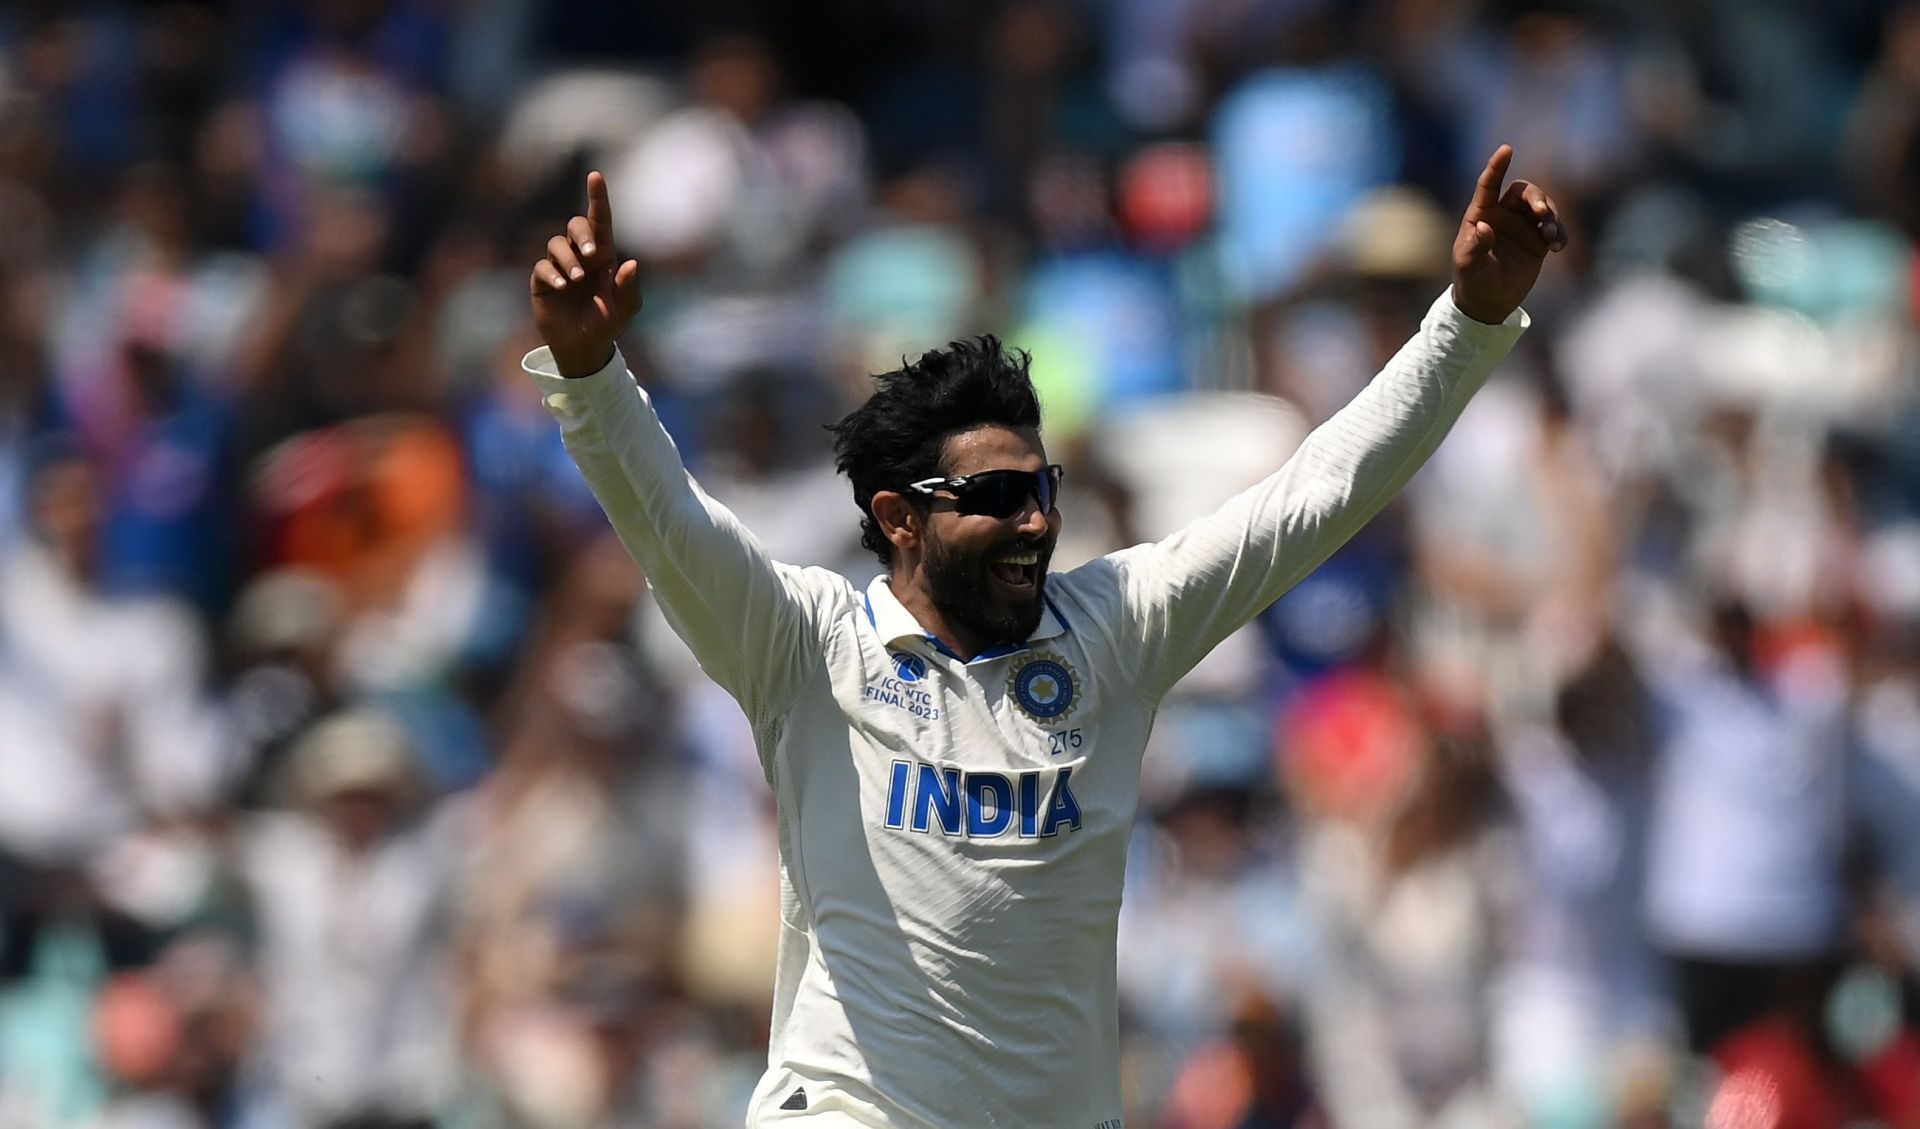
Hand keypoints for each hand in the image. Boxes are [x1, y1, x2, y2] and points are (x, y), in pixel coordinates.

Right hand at [530, 171, 642, 376]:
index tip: (595, 176)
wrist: (583, 345)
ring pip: (556, 243)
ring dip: (567, 258)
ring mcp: (560, 265)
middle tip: (591, 254)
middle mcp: (581, 254)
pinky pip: (541, 266)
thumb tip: (631, 264)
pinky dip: (552, 273)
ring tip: (576, 280)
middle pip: (576, 225)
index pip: (600, 220)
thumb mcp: (625, 308)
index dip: (597, 197)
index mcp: (604, 254)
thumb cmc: (607, 322)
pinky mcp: (542, 280)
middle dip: (582, 234)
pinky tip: (561, 286)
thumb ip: (629, 287)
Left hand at [1450, 145, 1565, 324]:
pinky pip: (1555, 228)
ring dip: (1551, 216)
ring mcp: (1522, 227)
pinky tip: (1559, 247)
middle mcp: (1503, 215)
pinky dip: (1560, 233)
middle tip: (1542, 214)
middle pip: (1525, 192)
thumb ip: (1474, 246)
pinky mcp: (1538, 241)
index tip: (1507, 149)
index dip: (1497, 166)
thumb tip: (1484, 227)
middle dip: (1537, 198)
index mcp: (1481, 214)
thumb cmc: (1472, 281)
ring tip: (1550, 237)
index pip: (1489, 185)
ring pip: (1543, 207)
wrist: (1488, 304)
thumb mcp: (1468, 266)